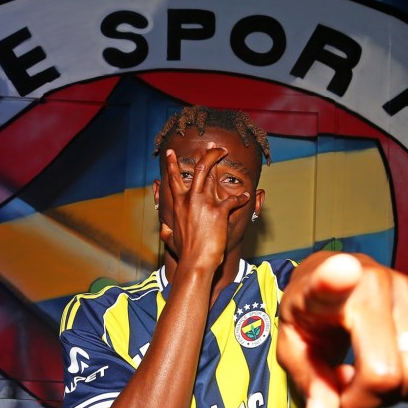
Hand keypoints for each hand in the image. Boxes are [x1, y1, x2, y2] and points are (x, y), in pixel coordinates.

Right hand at [160, 144, 249, 270]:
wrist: (196, 262)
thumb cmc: (184, 253)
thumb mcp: (169, 238)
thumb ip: (166, 229)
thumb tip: (162, 228)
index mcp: (178, 204)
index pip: (173, 179)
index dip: (172, 164)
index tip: (170, 153)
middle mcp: (190, 199)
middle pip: (199, 168)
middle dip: (208, 154)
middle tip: (214, 145)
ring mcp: (204, 203)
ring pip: (212, 175)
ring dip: (220, 163)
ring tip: (227, 154)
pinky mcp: (219, 211)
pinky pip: (233, 199)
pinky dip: (241, 197)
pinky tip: (246, 196)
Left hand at [277, 252, 407, 407]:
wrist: (332, 279)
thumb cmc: (311, 315)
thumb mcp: (294, 349)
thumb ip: (309, 383)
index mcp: (325, 289)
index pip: (330, 280)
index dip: (335, 279)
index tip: (342, 270)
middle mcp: (374, 283)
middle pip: (387, 371)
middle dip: (368, 399)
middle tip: (346, 389)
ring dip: (393, 393)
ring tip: (366, 377)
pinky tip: (390, 369)